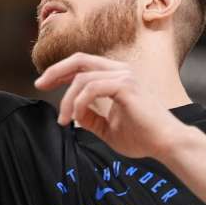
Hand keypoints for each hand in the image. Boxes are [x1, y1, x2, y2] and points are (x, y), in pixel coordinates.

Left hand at [34, 53, 189, 159]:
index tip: (43, 83)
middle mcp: (120, 71)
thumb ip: (90, 118)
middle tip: (39, 84)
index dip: (60, 70)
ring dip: (67, 100)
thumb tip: (72, 114)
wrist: (166, 144)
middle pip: (79, 60)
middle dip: (56, 71)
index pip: (83, 64)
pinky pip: (92, 88)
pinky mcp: (126, 87)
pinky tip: (76, 117)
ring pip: (82, 78)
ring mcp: (124, 76)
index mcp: (117, 76)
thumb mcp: (107, 128)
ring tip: (64, 120)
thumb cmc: (142, 137)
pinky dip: (79, 102)